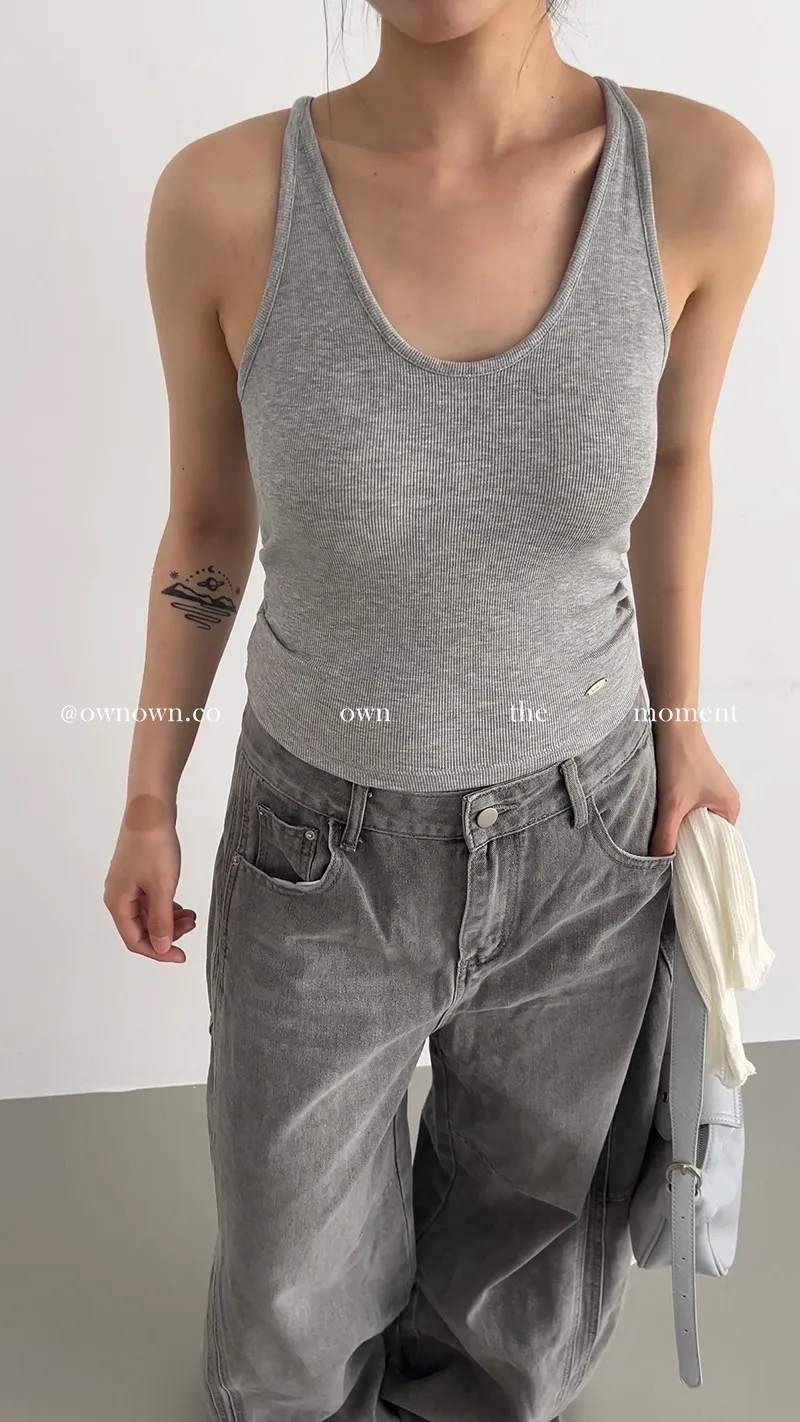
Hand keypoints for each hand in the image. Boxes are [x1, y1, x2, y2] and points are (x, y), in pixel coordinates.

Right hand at [103, 796, 195, 961]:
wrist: (151, 809)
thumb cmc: (153, 846)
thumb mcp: (161, 888)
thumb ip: (161, 921)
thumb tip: (160, 947)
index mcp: (117, 902)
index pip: (135, 940)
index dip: (158, 952)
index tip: (181, 955)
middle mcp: (117, 895)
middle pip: (141, 928)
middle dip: (167, 933)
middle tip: (192, 927)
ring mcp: (126, 883)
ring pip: (147, 913)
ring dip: (169, 919)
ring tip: (192, 916)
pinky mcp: (136, 872)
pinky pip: (149, 898)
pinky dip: (166, 905)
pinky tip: (181, 905)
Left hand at [650, 722, 740, 856]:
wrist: (672, 723)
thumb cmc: (681, 759)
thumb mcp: (672, 803)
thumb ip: (666, 835)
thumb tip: (659, 862)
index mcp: (730, 808)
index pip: (718, 845)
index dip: (699, 856)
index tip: (681, 866)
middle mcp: (724, 801)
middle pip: (704, 833)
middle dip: (686, 842)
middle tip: (667, 854)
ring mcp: (709, 792)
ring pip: (692, 820)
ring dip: (678, 826)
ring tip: (662, 835)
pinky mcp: (695, 783)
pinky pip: (687, 808)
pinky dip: (674, 813)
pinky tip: (660, 816)